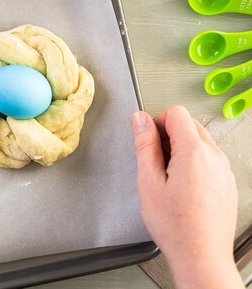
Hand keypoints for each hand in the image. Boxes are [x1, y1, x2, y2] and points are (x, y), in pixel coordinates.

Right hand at [132, 106, 243, 288]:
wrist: (201, 255)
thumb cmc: (175, 224)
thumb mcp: (148, 181)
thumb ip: (145, 145)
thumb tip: (140, 119)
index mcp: (194, 152)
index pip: (177, 113)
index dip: (157, 121)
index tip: (148, 139)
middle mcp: (214, 157)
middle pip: (190, 125)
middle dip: (169, 134)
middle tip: (154, 160)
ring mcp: (224, 170)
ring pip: (200, 142)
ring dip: (181, 149)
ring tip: (167, 178)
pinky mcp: (227, 183)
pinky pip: (209, 160)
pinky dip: (194, 164)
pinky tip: (182, 188)